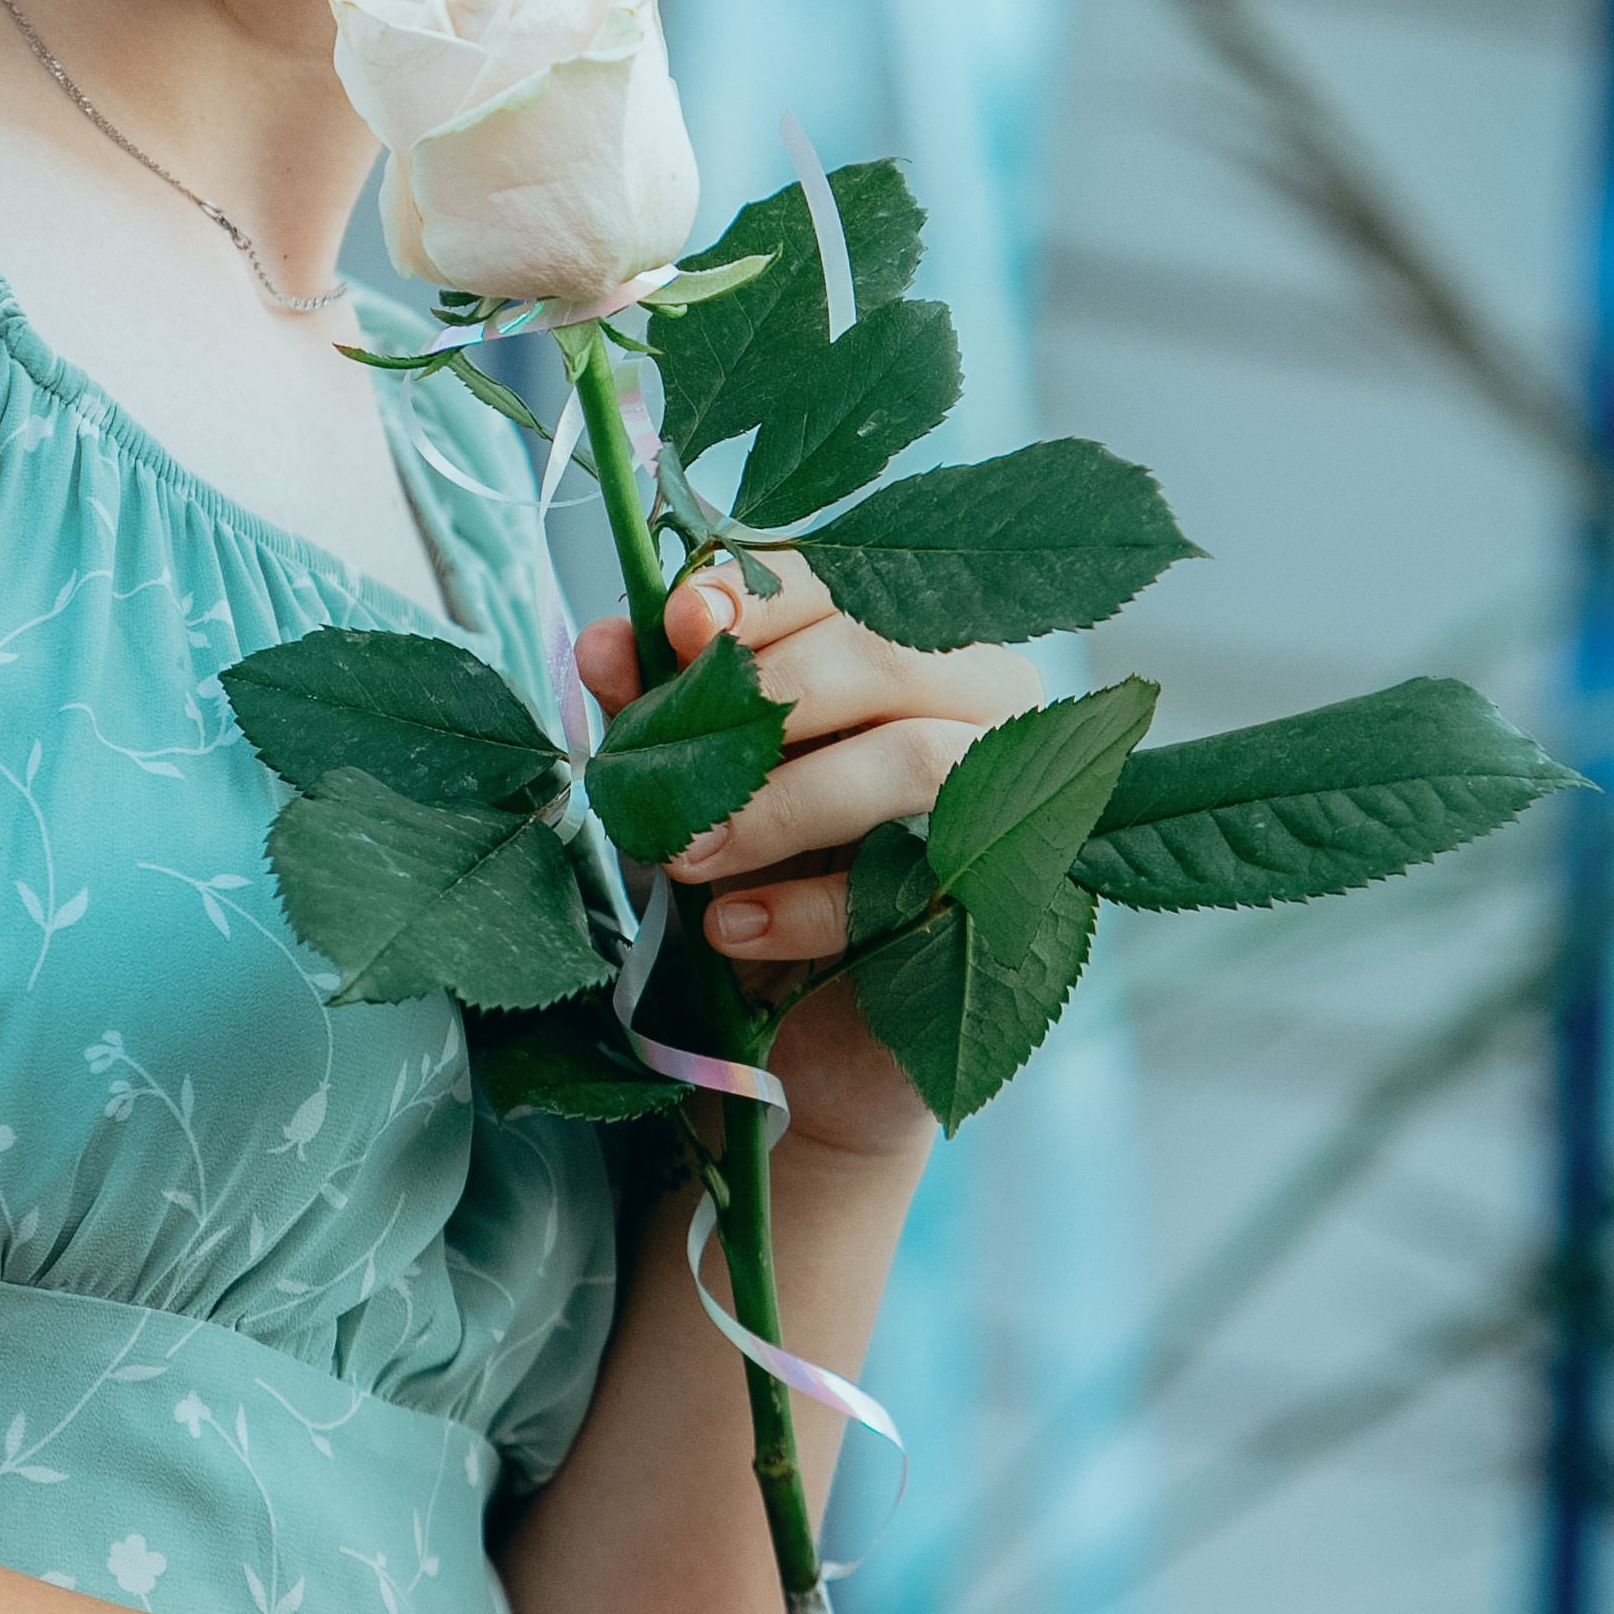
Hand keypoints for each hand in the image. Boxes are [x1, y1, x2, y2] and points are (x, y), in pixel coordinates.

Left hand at [577, 556, 1039, 1157]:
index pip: (843, 582)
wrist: (803, 1031)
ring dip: (781, 807)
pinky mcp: (1009, 903)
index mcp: (906, 639)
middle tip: (658, 776)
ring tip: (686, 858)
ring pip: (911, 760)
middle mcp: (981, 698)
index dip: (761, 594)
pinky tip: (732, 931)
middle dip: (758, 709)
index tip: (682, 620)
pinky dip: (809, 907)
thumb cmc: (752, 872)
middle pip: (882, 658)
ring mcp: (1012, 797)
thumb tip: (601, 643)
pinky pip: (916, 884)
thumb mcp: (690, 784)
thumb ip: (656, 709)